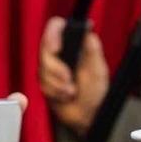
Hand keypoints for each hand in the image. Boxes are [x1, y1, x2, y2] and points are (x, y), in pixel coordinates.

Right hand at [38, 17, 107, 132]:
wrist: (89, 114)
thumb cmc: (95, 91)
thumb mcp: (98, 69)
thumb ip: (93, 50)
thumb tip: (88, 32)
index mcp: (73, 45)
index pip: (56, 27)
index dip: (52, 33)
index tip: (57, 48)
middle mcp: (59, 54)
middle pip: (44, 50)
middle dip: (56, 69)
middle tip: (69, 79)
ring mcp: (50, 67)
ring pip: (42, 69)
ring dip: (58, 83)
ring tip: (72, 90)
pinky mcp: (45, 81)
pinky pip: (43, 83)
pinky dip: (55, 91)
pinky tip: (66, 96)